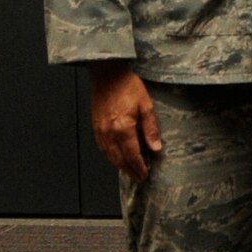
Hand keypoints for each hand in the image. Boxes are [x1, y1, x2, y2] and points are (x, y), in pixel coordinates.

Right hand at [88, 61, 161, 181]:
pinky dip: (111, 156)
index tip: (145, 175)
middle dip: (129, 170)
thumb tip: (156, 148)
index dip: (139, 168)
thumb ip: (151, 129)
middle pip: (119, 159)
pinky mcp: (95, 126)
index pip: (132, 155)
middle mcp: (108, 133)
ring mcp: (100, 130)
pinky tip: (117, 157)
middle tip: (139, 177)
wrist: (107, 74)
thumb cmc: (128, 86)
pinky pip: (103, 147)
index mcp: (122, 128)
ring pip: (109, 155)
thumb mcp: (146, 105)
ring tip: (130, 170)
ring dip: (120, 165)